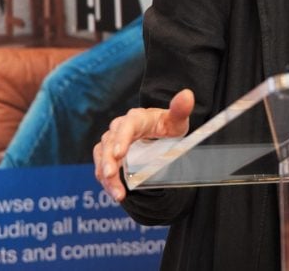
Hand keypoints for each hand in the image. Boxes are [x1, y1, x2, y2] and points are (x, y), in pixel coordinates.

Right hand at [93, 88, 194, 202]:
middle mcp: (120, 127)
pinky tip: (114, 192)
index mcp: (137, 118)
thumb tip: (187, 94)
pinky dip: (105, 180)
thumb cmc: (168, 125)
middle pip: (109, 143)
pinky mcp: (108, 153)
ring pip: (102, 156)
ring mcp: (112, 140)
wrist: (160, 132)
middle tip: (111, 177)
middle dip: (108, 161)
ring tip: (117, 193)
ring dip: (105, 175)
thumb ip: (180, 109)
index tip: (119, 154)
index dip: (121, 139)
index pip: (127, 126)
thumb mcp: (177, 120)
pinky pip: (101, 165)